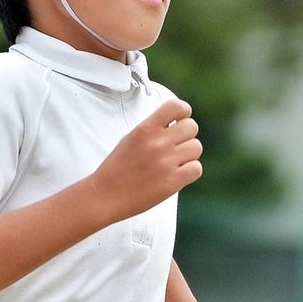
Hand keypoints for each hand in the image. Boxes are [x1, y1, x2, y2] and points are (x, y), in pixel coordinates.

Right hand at [89, 100, 202, 221]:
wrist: (106, 195)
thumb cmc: (118, 168)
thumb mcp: (131, 138)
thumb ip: (154, 129)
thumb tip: (176, 123)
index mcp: (145, 129)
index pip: (177, 106)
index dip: (183, 113)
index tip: (178, 122)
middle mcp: (157, 143)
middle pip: (192, 127)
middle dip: (186, 136)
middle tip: (176, 146)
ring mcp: (166, 162)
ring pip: (196, 147)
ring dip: (189, 154)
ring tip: (174, 162)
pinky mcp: (172, 182)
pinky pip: (196, 168)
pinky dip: (190, 171)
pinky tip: (177, 174)